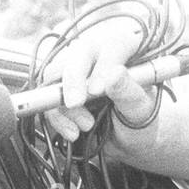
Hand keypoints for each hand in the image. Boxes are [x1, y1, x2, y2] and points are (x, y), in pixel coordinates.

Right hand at [42, 16, 148, 141]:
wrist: (126, 143)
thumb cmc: (140, 121)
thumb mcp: (141, 110)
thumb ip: (129, 92)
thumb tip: (115, 74)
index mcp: (127, 51)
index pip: (113, 46)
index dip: (102, 66)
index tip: (98, 91)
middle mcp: (99, 54)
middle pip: (77, 54)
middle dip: (73, 80)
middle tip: (75, 103)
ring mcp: (77, 71)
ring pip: (55, 75)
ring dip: (64, 104)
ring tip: (86, 126)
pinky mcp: (60, 89)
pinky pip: (46, 98)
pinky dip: (56, 118)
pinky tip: (73, 132)